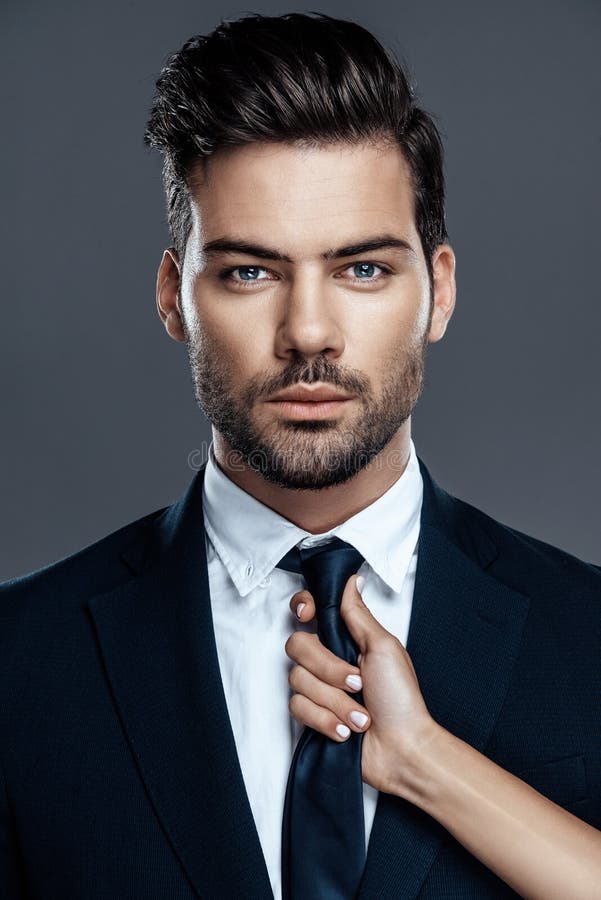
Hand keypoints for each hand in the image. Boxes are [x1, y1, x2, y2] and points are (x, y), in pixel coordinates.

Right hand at [285, 573, 438, 795]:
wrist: (402, 749)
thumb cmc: (401, 699)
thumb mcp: (383, 648)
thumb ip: (358, 614)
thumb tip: (352, 580)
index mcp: (347, 639)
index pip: (310, 610)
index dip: (302, 607)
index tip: (308, 614)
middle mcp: (329, 660)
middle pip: (298, 646)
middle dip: (329, 669)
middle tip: (358, 682)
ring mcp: (319, 688)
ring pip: (298, 680)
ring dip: (335, 702)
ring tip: (361, 716)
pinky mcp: (313, 715)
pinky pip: (298, 708)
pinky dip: (326, 720)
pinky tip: (347, 730)